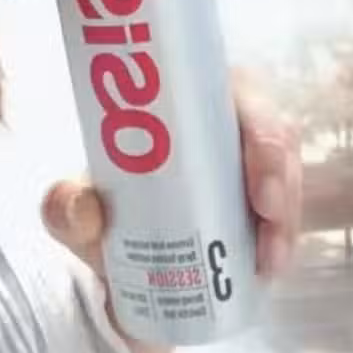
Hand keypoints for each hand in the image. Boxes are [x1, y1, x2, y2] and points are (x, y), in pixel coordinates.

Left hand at [41, 79, 301, 352]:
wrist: (116, 265)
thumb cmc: (100, 217)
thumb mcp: (72, 214)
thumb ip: (65, 208)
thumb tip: (79, 207)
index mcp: (180, 102)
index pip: (229, 86)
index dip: (254, 115)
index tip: (254, 156)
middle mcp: (218, 125)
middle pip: (269, 130)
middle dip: (276, 169)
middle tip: (266, 213)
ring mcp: (246, 165)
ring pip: (285, 173)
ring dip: (286, 213)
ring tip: (267, 259)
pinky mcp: (263, 203)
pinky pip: (288, 212)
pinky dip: (285, 237)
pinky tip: (270, 266)